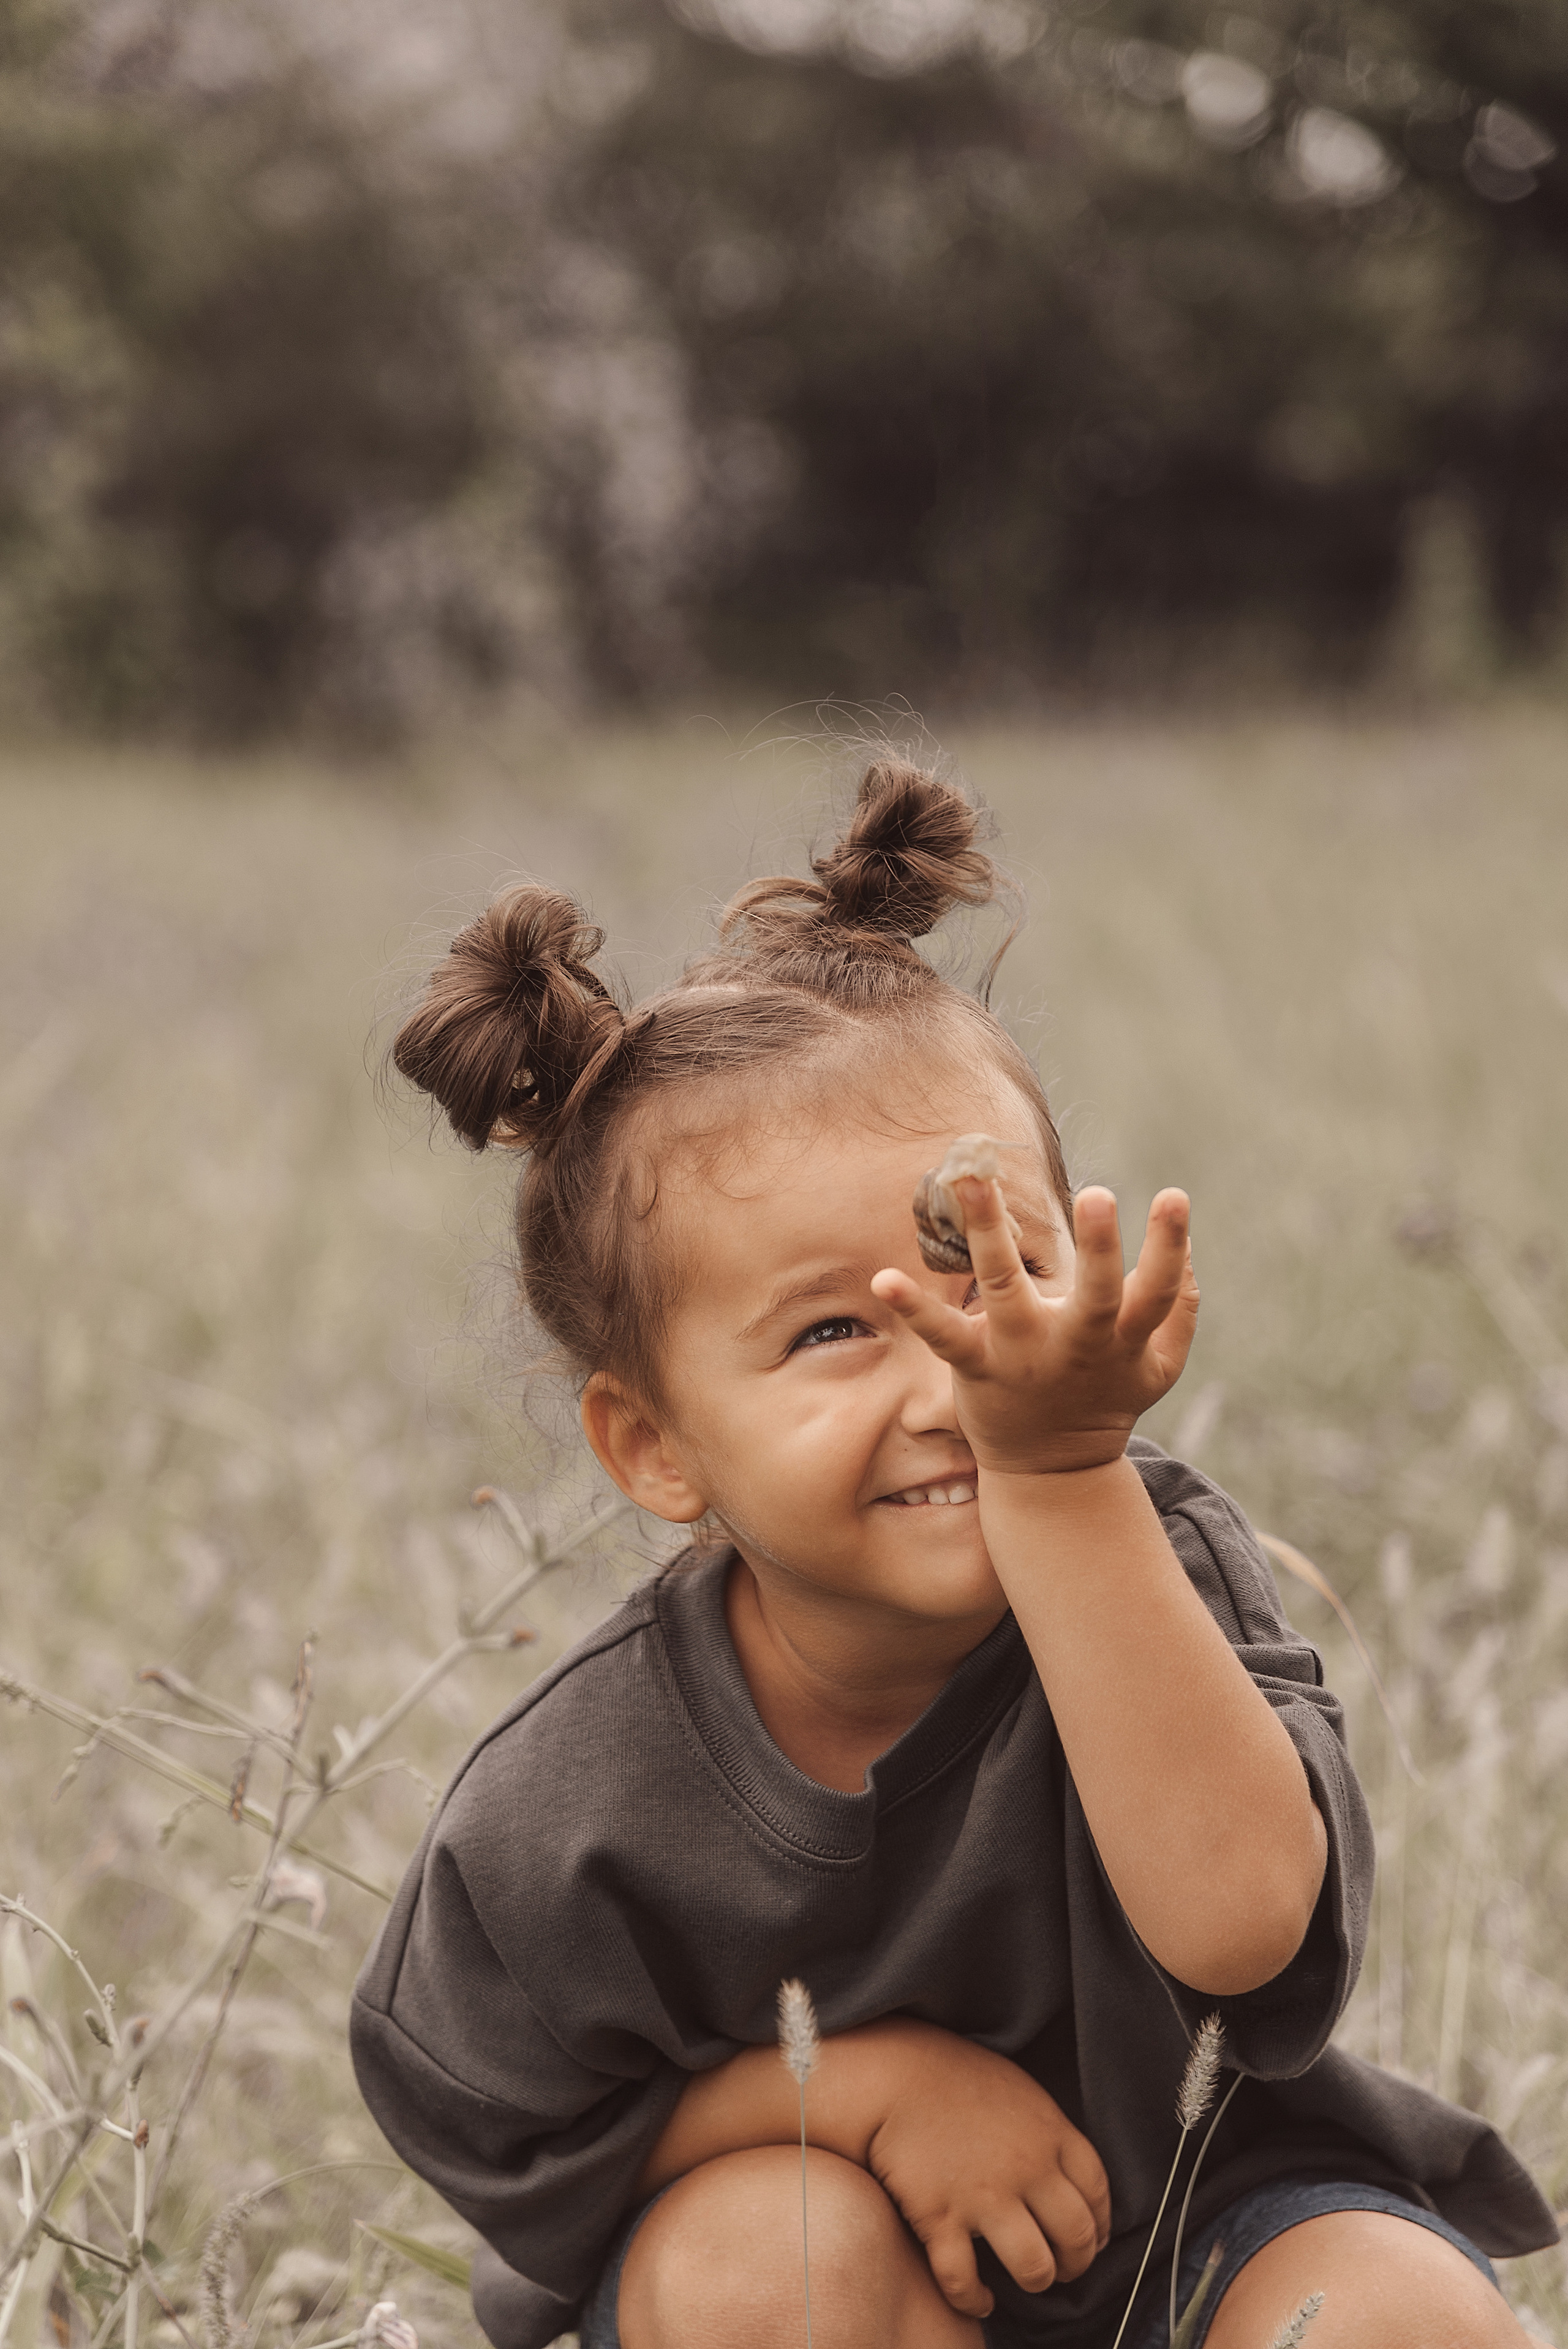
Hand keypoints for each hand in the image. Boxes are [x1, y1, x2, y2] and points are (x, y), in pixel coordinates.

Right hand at [866, 2024, 1109, 2319]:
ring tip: (1027, 2278)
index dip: (1099, 2225)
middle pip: (1076, 2235)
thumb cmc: (956, 2077)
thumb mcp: (1020, 2091)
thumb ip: (1048, 2133)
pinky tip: (978, 2298)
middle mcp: (1026, 2168)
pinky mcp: (939, 2216)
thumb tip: (1068, 2177)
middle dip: (1075, 2263)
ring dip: (1035, 2279)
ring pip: (1034, 2266)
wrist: (893, 2073)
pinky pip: (963, 2279)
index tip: (1090, 2240)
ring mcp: (983, 2194)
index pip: (1097, 2192)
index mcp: (1049, 2133)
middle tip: (1061, 2268)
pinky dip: (974, 2299)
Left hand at [871, 1180, 1198, 1473]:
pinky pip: (943, 1335)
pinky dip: (914, 1308)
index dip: (1169, 1245)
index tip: (1174, 1194)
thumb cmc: (1108, 1397)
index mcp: (1124, 1341)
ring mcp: (1023, 1355)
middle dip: (1100, 1247)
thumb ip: (1179, 1308)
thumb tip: (1185, 1246)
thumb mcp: (1158, 1365)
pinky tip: (884, 1279)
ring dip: (988, 1233)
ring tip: (971, 1179)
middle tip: (1100, 1193)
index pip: (1157, 1292)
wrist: (1054, 1473)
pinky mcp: (977, 1366)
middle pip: (1096, 1295)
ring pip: (1007, 1290)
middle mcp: (1077, 1346)